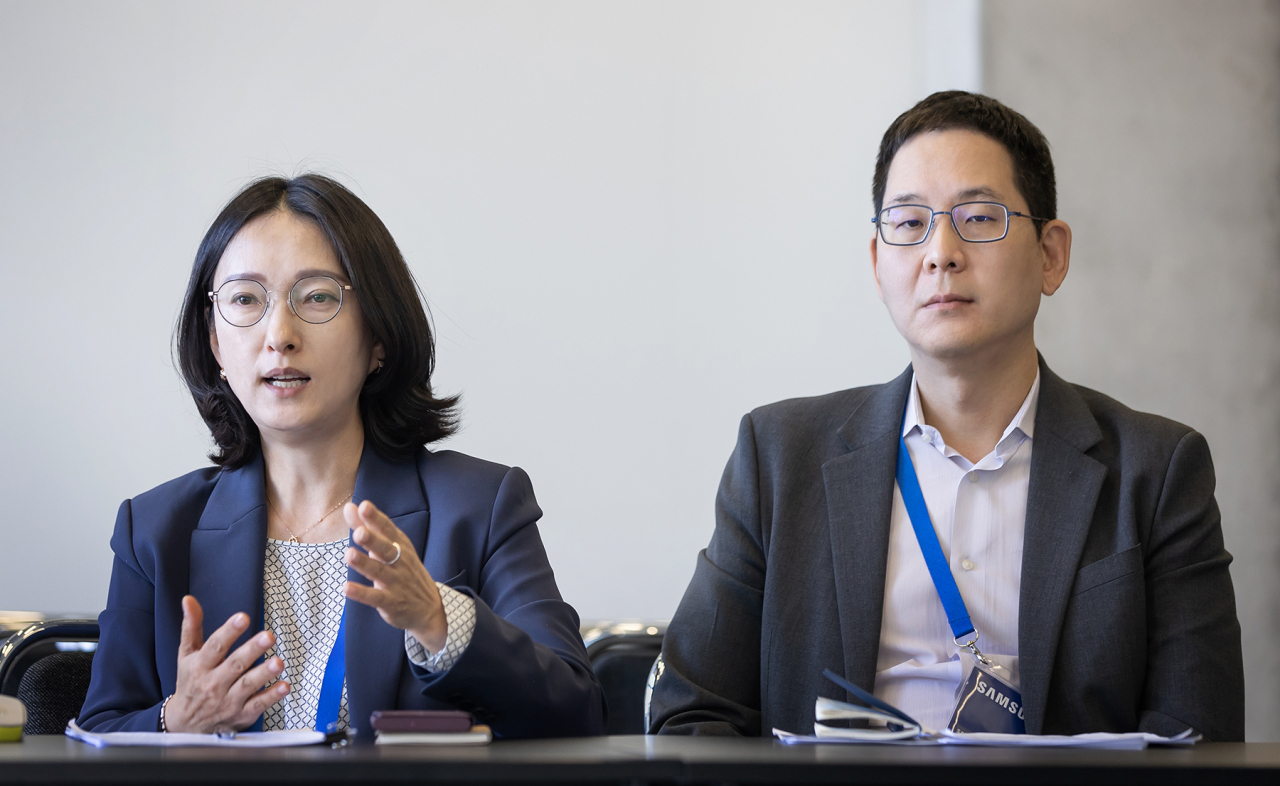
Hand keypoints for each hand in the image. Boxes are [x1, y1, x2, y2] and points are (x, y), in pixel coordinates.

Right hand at [165, 596, 289, 733]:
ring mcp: (228, 700)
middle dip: (252, 650)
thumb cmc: (190, 682)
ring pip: (247, 685)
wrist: (185, 725)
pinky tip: (285, 686)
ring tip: (279, 661)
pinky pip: (258, 705)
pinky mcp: (241, 714)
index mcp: (200, 666)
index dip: (229, 631)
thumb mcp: (186, 655)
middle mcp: (214, 683)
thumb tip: (188, 600)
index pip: (215, 647)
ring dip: (264, 674)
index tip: (243, 617)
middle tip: (269, 636)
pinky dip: (272, 697)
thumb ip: (191, 627)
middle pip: (235, 665)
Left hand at [343, 500, 447, 653]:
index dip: (376, 518)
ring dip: (364, 563)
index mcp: (400, 546)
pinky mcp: (391, 602)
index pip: (388, 529)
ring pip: (379, 571)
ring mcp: (396, 582)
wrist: (429, 607)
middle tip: (359, 532)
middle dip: (373, 540)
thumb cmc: (405, 571)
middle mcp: (399, 562)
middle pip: (385, 549)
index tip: (364, 506)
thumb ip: (368, 527)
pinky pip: (375, 598)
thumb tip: (349, 507)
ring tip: (348, 555)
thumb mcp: (391, 547)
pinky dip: (361, 593)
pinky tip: (346, 588)